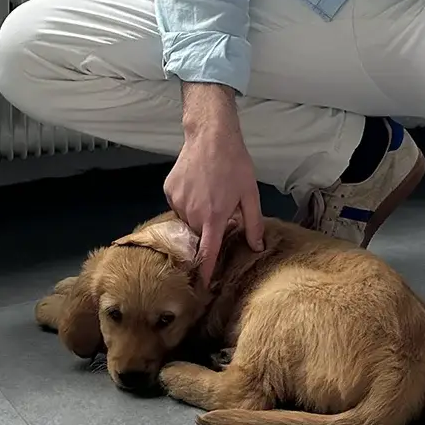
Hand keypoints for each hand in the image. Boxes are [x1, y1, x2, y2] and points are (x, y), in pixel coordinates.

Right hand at [164, 121, 264, 286]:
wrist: (210, 136)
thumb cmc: (235, 164)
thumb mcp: (250, 194)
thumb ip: (253, 224)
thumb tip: (256, 248)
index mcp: (214, 217)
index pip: (207, 253)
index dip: (204, 272)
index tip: (201, 288)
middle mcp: (192, 213)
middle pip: (197, 235)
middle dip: (207, 231)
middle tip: (219, 213)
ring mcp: (177, 201)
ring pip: (187, 221)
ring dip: (197, 216)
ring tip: (209, 195)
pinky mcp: (168, 191)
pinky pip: (177, 206)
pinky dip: (186, 203)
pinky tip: (197, 187)